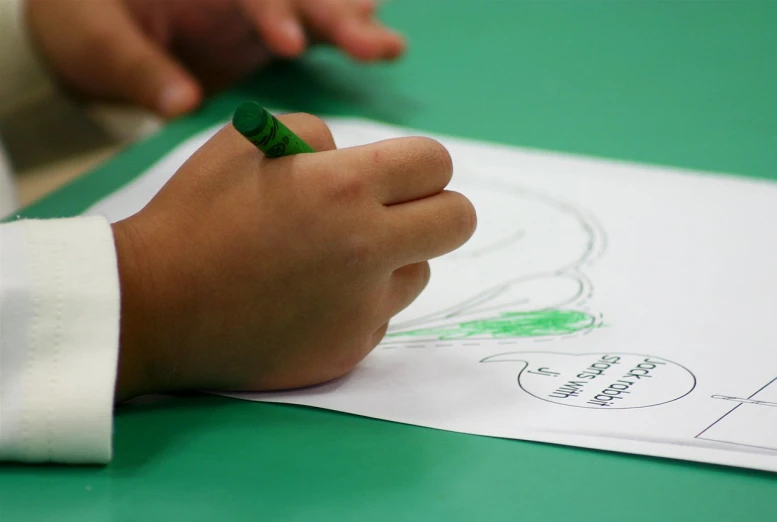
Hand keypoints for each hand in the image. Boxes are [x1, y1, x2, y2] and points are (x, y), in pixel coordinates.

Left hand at [26, 0, 404, 116]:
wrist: (93, 20)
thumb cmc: (87, 20)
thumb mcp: (98, 41)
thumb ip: (139, 69)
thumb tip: (182, 104)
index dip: (271, 11)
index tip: (289, 44)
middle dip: (334, 17)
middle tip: (373, 43)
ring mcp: (256, 6)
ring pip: (314, 8)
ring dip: (352, 26)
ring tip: (390, 49)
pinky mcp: (269, 29)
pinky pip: (315, 28)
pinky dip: (345, 37)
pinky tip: (382, 49)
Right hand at [112, 114, 475, 400]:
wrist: (153, 307)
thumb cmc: (194, 216)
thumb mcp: (247, 141)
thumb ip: (317, 137)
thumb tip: (354, 158)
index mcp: (345, 188)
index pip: (436, 164)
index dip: (422, 164)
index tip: (403, 174)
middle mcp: (368, 250)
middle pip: (458, 221)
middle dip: (436, 208)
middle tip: (398, 211)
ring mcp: (363, 308)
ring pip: (420, 271)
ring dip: (394, 258)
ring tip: (333, 258)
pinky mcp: (350, 349)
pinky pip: (382, 315)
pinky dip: (361, 302)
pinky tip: (309, 299)